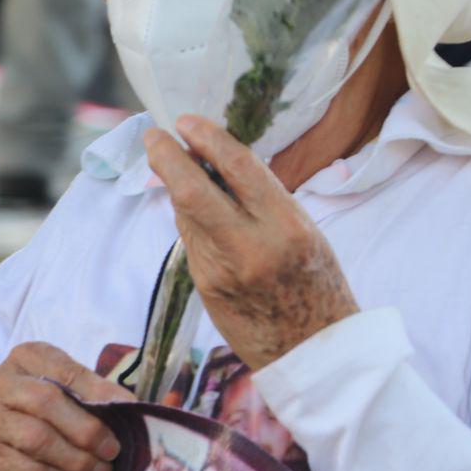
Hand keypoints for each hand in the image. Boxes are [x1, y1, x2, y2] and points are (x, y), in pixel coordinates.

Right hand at [0, 343, 129, 470]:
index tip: (127, 407)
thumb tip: (130, 405)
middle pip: (45, 403)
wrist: (4, 446)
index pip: (62, 369)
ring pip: (37, 441)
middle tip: (112, 449)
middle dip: (86, 430)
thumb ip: (94, 391)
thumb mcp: (68, 389)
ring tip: (102, 469)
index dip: (96, 389)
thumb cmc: (47, 411)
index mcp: (25, 358)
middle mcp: (1, 385)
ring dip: (78, 461)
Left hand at [144, 115, 359, 370]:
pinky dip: (190, 220)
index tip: (185, 121)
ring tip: (179, 168)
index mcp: (286, 224)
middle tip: (154, 137)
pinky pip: (191, 241)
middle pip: (192, 191)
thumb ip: (264, 198)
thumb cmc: (316, 282)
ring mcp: (221, 270)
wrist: (314, 349)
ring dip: (177, 188)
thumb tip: (218, 164)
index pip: (238, 167)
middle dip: (166, 158)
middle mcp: (249, 246)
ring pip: (185, 215)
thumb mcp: (305, 230)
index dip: (207, 138)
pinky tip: (198, 213)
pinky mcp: (206, 287)